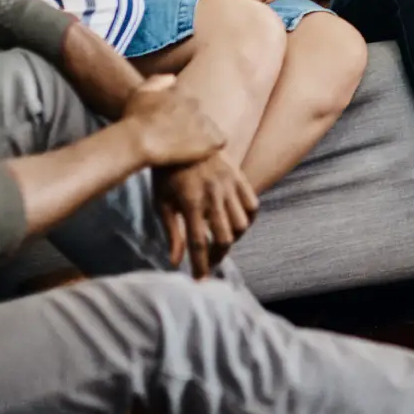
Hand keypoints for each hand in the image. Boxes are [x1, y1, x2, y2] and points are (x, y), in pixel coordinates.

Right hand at [123, 74, 227, 167]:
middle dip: (192, 123)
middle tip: (179, 138)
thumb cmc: (135, 119)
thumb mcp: (140, 92)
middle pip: (199, 113)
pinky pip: (220, 141)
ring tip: (189, 148)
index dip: (180, 113)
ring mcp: (204, 122)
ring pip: (210, 127)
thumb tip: (173, 78)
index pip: (187, 100)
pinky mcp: (211, 140)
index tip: (171, 124)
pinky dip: (213, 146)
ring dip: (202, 136)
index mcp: (181, 92)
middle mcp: (195, 104)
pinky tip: (201, 154)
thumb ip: (157, 81)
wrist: (140, 140)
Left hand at [158, 156, 259, 277]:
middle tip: (210, 261)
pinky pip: (252, 205)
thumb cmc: (165, 172)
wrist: (179, 134)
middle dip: (218, 256)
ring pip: (242, 224)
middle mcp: (213, 195)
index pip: (199, 244)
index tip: (200, 280)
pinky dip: (247, 219)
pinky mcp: (239, 176)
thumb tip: (175, 261)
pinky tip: (234, 223)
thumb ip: (171, 232)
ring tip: (221, 240)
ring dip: (233, 238)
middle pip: (225, 238)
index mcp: (191, 202)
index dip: (200, 266)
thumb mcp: (161, 202)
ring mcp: (229, 184)